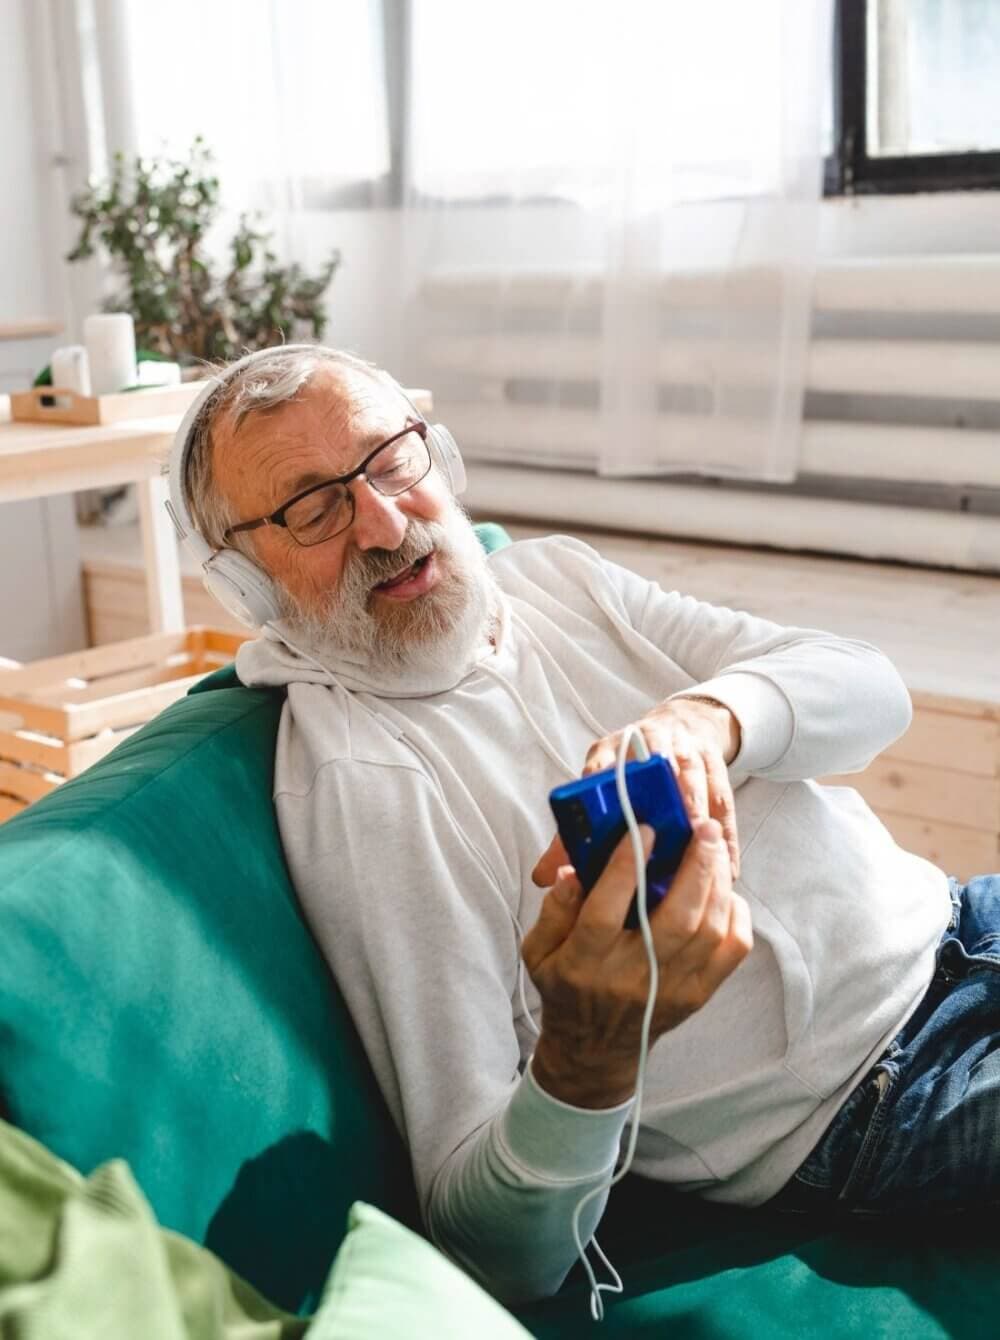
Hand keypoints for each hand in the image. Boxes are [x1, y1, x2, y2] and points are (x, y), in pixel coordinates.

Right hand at [523, 819, 752, 1108]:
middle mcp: (632, 976)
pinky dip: (736, 916)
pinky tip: (726, 892)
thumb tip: (574, 871)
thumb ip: (554, 910)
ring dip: (718, 884)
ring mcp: (671, 988)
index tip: (643, 829)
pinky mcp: (698, 995)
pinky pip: (731, 951)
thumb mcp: (539, 951)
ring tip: (714, 849)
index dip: (625, 867)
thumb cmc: (566, 987)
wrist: (595, 1051)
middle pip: (675, 919)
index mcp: (585, 962)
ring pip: (708, 931)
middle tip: (702, 828)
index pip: (606, 911)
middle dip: (695, 867)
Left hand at [532, 696, 740, 888]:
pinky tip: (727, 870)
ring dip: (700, 813)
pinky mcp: (715, 764)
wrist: (681, 725)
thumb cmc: (631, 770)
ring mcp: (685, 749)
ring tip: (701, 851)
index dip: (606, 786)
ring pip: (694, 777)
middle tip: (669, 836)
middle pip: (657, 767)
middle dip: (663, 798)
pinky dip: (726, 835)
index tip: (610, 817)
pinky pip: (723, 800)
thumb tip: (542, 878)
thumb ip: (571, 835)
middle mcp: (649, 743)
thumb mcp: (600, 790)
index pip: (602, 765)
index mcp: (611, 752)